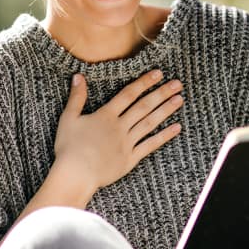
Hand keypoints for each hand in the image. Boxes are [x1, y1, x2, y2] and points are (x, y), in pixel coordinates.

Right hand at [53, 70, 183, 192]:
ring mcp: (127, 143)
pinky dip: (164, 136)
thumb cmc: (69, 148)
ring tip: (179, 100)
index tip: (158, 74)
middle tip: (177, 84)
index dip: (144, 82)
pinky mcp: (130, 159)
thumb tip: (79, 76)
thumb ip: (76, 97)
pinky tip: (176, 128)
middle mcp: (120, 126)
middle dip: (161, 93)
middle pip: (144, 106)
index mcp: (106, 115)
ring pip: (150, 123)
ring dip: (165, 110)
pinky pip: (150, 145)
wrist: (75, 174)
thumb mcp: (68, 118)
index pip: (128, 94)